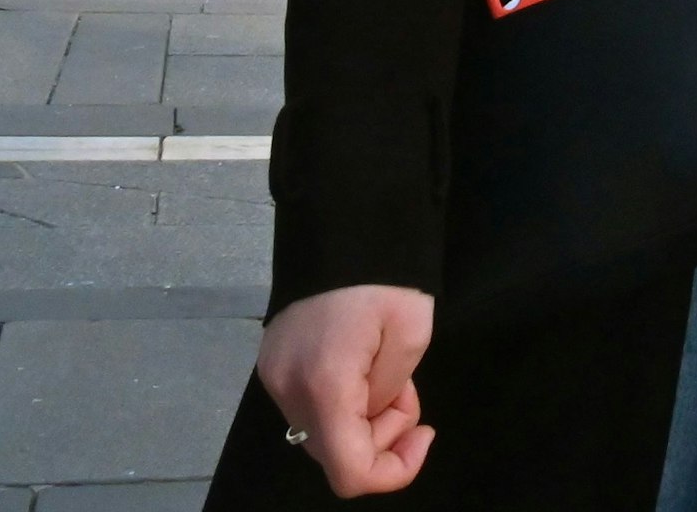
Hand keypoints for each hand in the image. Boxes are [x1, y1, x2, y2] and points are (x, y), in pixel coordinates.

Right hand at [255, 284, 434, 496]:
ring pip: (322, 433)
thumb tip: (371, 414)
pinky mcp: (271, 364)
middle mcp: (288, 390)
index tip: (425, 434)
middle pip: (335, 454)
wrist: (341, 225)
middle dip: (381, 436)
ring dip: (362, 417)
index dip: (393, 472)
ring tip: (384, 371)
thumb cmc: (384, 276)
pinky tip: (360, 366)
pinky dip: (341, 402)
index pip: (350, 471)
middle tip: (405, 388)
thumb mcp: (411, 334)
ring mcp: (273, 378)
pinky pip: (310, 407)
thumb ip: (390, 394)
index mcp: (325, 385)